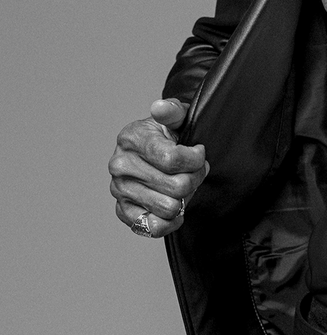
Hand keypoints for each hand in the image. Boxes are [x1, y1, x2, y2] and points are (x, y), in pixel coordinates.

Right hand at [109, 98, 209, 237]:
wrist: (151, 152)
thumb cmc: (167, 134)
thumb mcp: (175, 117)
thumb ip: (173, 110)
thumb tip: (160, 107)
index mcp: (131, 138)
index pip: (172, 158)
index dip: (195, 158)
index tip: (199, 152)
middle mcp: (120, 165)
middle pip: (176, 186)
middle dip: (195, 178)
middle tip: (196, 170)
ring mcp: (119, 190)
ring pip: (169, 208)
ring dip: (185, 199)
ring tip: (185, 184)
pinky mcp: (123, 211)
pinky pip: (153, 227)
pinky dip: (171, 221)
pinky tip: (177, 206)